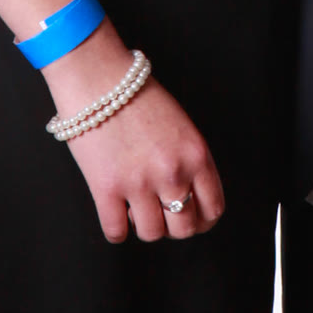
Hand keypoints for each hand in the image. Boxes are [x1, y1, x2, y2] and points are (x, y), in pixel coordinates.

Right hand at [44, 29, 224, 243]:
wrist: (99, 78)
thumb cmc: (137, 96)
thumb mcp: (180, 125)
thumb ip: (188, 160)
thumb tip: (187, 195)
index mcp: (196, 155)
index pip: (213, 207)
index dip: (202, 219)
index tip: (192, 218)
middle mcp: (173, 172)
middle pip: (184, 228)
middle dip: (173, 225)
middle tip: (160, 213)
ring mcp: (140, 183)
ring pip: (152, 233)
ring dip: (143, 225)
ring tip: (134, 207)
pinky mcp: (107, 188)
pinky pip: (116, 232)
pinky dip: (116, 229)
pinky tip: (114, 212)